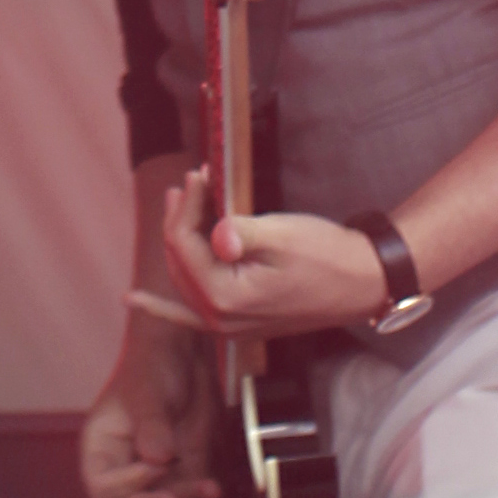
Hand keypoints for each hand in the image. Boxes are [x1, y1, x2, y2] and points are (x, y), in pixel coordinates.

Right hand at [78, 306, 222, 497]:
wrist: (186, 350)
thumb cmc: (152, 363)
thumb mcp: (147, 392)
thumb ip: (151, 426)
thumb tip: (158, 460)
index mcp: (102, 447)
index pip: (102, 487)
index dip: (125, 486)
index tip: (151, 468)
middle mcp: (127, 462)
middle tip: (179, 492)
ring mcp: (157, 468)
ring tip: (212, 488)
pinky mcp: (185, 468)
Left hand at [163, 166, 392, 336]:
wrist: (362, 283)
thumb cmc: (327, 257)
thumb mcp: (283, 235)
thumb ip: (241, 234)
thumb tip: (215, 233)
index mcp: (226, 298)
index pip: (184, 245)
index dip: (187, 205)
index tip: (199, 173)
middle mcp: (220, 319)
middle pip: (180, 262)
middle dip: (180, 218)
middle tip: (190, 181)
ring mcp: (229, 325)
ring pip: (186, 278)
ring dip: (179, 242)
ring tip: (178, 205)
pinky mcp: (240, 320)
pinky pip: (191, 313)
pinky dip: (163, 306)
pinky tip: (135, 300)